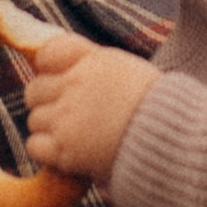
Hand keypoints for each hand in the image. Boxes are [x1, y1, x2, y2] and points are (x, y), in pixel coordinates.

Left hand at [18, 32, 156, 181]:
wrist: (171, 140)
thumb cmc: (157, 107)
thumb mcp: (126, 68)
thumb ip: (92, 62)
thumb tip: (61, 61)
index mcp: (90, 61)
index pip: (46, 54)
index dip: (48, 69)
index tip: (60, 80)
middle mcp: (74, 85)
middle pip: (34, 90)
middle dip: (47, 101)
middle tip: (69, 114)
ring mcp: (66, 118)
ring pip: (34, 118)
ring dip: (50, 127)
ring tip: (75, 135)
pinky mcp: (65, 149)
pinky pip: (34, 145)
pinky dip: (46, 150)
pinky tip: (67, 152)